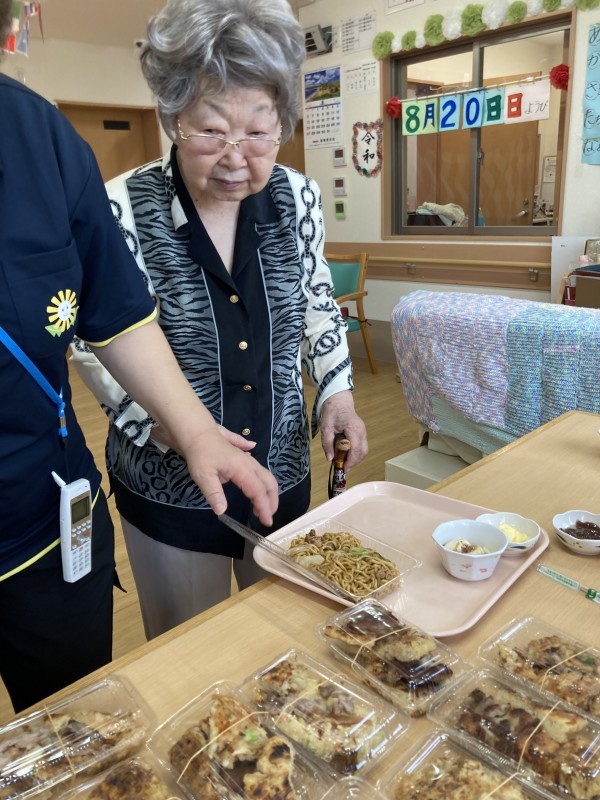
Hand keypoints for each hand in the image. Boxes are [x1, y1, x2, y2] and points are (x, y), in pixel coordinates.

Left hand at [151, 424, 273, 522]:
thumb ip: (214, 493)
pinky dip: (264, 484)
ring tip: (260, 509)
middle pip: (269, 483)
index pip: (258, 491)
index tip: (266, 522)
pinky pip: (261, 471)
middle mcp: (250, 465)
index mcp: (242, 469)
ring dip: (268, 494)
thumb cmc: (200, 454)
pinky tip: (259, 490)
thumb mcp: (203, 475)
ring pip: (266, 477)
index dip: (264, 507)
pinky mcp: (245, 459)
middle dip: (272, 501)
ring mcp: (249, 460)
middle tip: (267, 518)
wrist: (198, 433)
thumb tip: (222, 511)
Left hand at [319, 391, 367, 469]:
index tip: (343, 469)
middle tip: (342, 467)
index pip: (355, 450)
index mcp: (353, 429)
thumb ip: (327, 443)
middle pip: (362, 452)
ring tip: (344, 462)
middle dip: (354, 462)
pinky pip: (362, 446)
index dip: (350, 461)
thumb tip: (330, 458)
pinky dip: (355, 453)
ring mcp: (363, 432)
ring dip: (355, 458)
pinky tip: (346, 454)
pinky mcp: (362, 433)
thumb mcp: (326, 427)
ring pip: (364, 450)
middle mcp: (362, 431)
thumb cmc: (332, 411)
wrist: (339, 400)